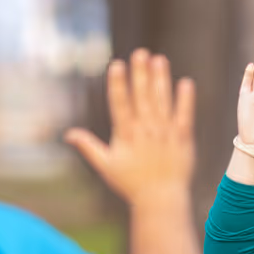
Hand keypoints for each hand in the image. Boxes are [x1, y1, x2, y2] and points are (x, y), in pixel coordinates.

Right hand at [65, 49, 195, 206]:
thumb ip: (89, 146)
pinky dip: (186, 100)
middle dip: (140, 74)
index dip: (119, 84)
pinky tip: (186, 83)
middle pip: (142, 97)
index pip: (120, 104)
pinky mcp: (183, 139)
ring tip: (159, 60)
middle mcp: (146, 131)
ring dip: (161, 80)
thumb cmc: (131, 184)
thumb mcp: (106, 165)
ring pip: (163, 101)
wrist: (160, 200)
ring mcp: (165, 133)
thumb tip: (68, 134)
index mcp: (126, 135)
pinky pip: (185, 115)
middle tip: (140, 53)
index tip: (117, 65)